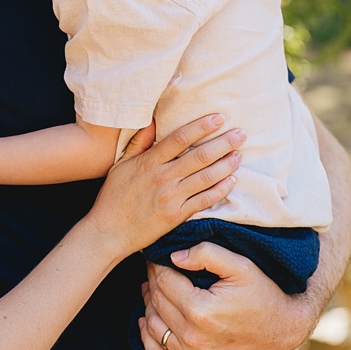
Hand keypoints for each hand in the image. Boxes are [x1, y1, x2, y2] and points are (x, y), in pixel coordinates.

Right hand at [86, 115, 240, 256]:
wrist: (108, 232)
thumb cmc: (113, 197)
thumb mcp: (121, 165)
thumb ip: (138, 142)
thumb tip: (153, 120)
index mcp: (149, 162)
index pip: (180, 138)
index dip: (202, 126)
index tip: (219, 118)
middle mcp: (163, 178)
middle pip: (200, 156)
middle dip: (224, 143)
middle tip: (242, 133)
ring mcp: (171, 198)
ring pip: (206, 178)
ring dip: (226, 164)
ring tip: (239, 154)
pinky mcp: (176, 216)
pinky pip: (204, 201)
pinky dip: (220, 190)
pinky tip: (232, 181)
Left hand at [137, 242, 309, 349]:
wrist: (284, 331)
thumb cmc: (264, 294)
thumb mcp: (242, 265)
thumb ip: (207, 253)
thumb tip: (173, 256)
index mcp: (201, 310)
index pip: (163, 281)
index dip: (156, 265)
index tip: (156, 256)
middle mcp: (193, 338)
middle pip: (157, 303)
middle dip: (152, 283)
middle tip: (153, 271)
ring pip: (153, 328)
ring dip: (148, 307)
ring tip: (152, 292)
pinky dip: (148, 340)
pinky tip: (147, 322)